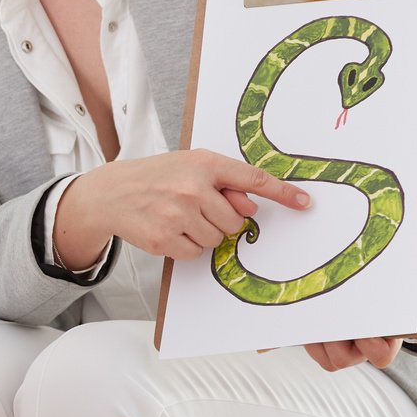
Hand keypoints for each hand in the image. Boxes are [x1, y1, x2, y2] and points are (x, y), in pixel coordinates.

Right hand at [56, 148, 312, 267]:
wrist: (110, 192)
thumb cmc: (156, 178)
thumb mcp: (188, 168)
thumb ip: (224, 184)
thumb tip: (252, 205)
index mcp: (203, 163)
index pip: (252, 178)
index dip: (282, 192)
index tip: (306, 203)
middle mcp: (192, 187)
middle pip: (235, 220)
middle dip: (221, 219)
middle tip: (195, 209)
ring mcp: (178, 213)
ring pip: (217, 239)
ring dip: (202, 234)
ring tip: (177, 217)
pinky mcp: (165, 238)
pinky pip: (196, 253)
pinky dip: (186, 247)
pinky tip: (168, 231)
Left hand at [302, 229, 416, 371]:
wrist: (384, 283)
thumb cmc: (408, 280)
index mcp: (392, 333)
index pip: (383, 352)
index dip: (375, 345)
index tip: (368, 329)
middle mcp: (366, 342)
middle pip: (348, 358)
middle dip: (345, 346)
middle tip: (338, 325)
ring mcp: (343, 342)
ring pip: (330, 357)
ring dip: (322, 340)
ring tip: (317, 315)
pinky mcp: (321, 337)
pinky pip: (312, 349)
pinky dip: (303, 339)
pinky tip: (296, 323)